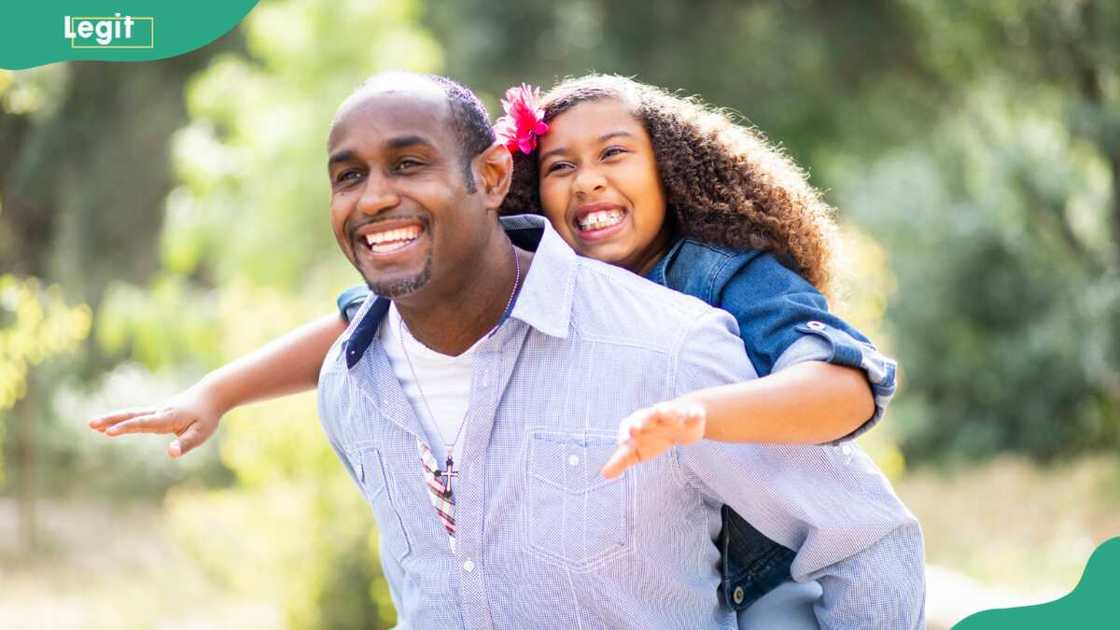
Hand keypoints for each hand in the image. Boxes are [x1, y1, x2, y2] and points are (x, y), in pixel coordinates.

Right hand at [87, 382, 225, 458]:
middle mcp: (159, 412)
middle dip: (111, 420)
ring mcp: (156, 410)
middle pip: (131, 415)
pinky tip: (110, 424)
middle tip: (91, 424)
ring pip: (131, 414)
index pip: (143, 424)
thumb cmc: (207, 416)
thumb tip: (171, 454)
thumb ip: (185, 444)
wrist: (210, 395)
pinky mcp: (157, 411)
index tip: (109, 432)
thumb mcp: (201, 434)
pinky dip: (121, 419)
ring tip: (92, 424)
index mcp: (167, 418)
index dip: (126, 428)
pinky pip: (136, 415)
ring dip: (112, 418)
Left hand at [601, 398, 705, 478]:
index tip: (622, 442)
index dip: (624, 435)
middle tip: (634, 427)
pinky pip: (692, 414)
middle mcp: (652, 417)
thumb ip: (621, 460)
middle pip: (644, 418)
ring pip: (666, 411)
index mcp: (638, 424)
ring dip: (663, 410)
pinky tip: (696, 415)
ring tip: (661, 409)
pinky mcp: (689, 416)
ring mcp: (672, 415)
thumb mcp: (637, 450)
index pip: (627, 428)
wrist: (680, 422)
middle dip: (639, 421)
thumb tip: (604, 474)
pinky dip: (694, 414)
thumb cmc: (653, 437)